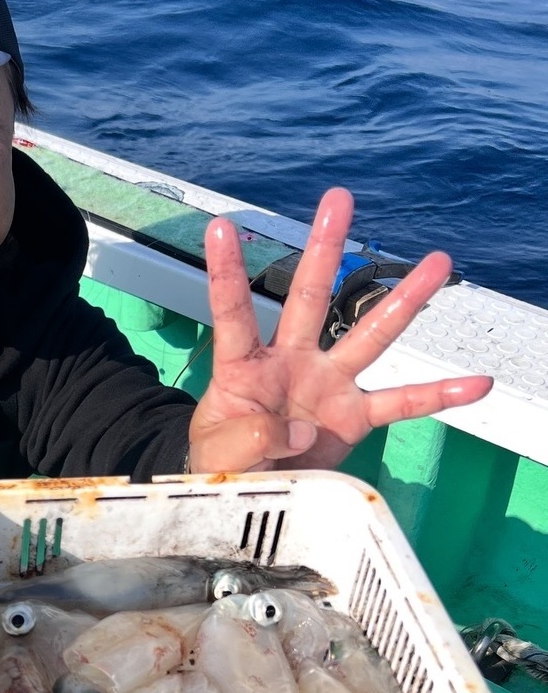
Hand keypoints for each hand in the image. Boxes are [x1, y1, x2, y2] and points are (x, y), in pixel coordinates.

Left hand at [187, 188, 492, 473]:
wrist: (252, 494)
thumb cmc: (225, 464)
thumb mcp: (218, 455)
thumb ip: (248, 439)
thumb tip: (298, 430)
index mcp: (243, 366)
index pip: (233, 313)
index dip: (226, 272)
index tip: (220, 226)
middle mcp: (291, 362)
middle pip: (308, 297)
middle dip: (323, 248)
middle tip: (339, 198)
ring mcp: (326, 384)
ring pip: (370, 336)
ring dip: (404, 300)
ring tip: (439, 262)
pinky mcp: (353, 417)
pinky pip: (401, 404)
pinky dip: (438, 396)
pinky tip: (474, 383)